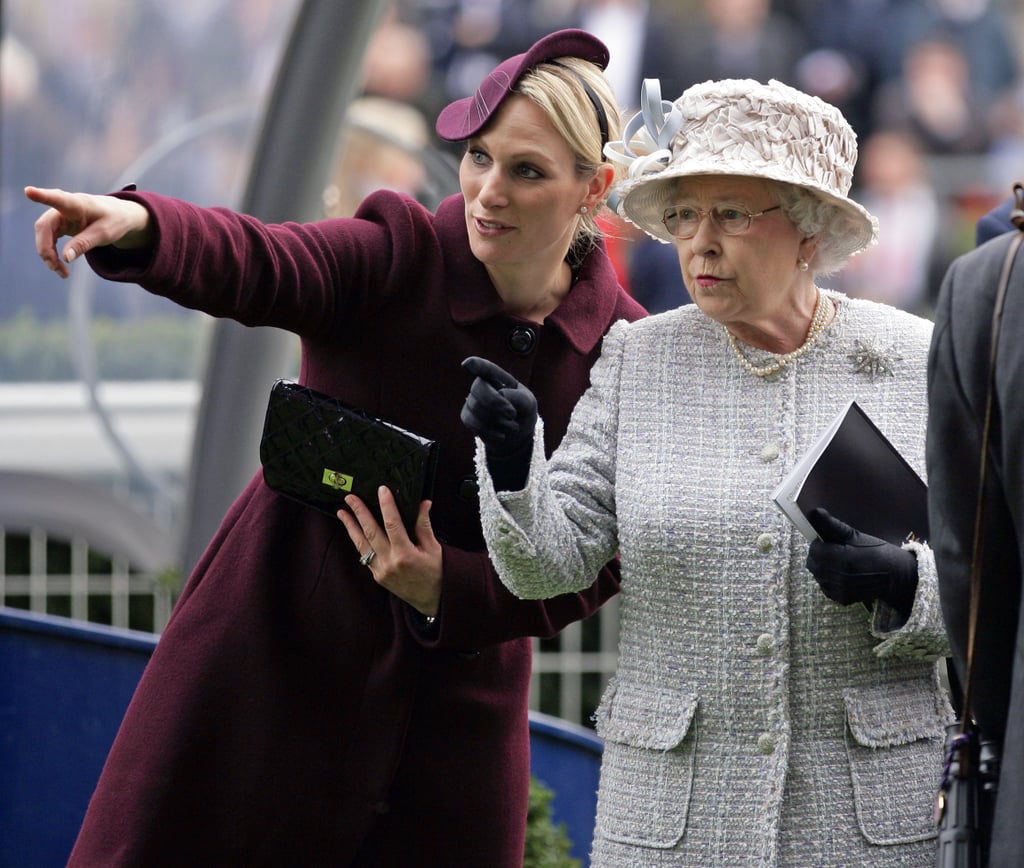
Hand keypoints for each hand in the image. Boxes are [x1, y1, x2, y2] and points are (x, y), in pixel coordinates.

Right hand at [25, 185, 152, 278]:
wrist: (118, 215)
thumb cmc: (113, 220)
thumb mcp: (104, 234)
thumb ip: (84, 244)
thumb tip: (65, 258)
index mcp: (78, 204)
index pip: (59, 199)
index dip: (43, 196)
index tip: (28, 191)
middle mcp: (64, 206)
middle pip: (45, 226)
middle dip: (46, 248)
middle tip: (55, 268)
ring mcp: (59, 215)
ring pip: (44, 234)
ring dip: (48, 253)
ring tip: (62, 272)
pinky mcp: (58, 224)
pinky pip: (48, 239)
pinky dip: (51, 253)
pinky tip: (59, 265)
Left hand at [336, 486, 442, 618]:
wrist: (431, 600)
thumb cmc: (436, 573)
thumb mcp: (434, 548)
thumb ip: (424, 525)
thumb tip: (423, 504)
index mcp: (406, 554)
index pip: (393, 524)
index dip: (386, 505)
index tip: (382, 490)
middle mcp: (390, 562)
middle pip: (371, 532)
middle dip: (359, 512)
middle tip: (350, 498)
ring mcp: (381, 570)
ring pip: (361, 544)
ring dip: (350, 527)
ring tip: (342, 512)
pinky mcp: (377, 576)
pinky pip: (364, 555)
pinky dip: (358, 541)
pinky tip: (353, 531)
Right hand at [460, 356, 537, 490]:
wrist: (517, 436)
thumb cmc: (523, 413)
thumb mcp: (528, 403)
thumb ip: (517, 397)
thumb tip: (499, 395)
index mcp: (498, 377)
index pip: (486, 368)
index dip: (476, 365)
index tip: (467, 364)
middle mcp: (482, 385)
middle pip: (478, 387)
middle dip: (494, 402)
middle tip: (512, 414)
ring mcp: (472, 400)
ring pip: (475, 407)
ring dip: (497, 420)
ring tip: (513, 426)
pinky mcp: (467, 416)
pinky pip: (471, 421)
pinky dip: (489, 431)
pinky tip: (502, 435)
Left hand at [805, 508, 917, 615]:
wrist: (896, 576)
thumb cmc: (877, 552)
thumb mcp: (856, 536)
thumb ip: (833, 525)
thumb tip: (816, 512)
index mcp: (842, 558)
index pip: (814, 550)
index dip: (818, 544)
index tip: (825, 541)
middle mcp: (839, 577)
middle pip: (813, 564)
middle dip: (818, 555)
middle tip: (830, 551)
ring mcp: (840, 590)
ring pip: (818, 576)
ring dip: (822, 568)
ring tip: (836, 562)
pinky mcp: (842, 599)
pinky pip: (826, 588)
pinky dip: (828, 580)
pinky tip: (840, 574)